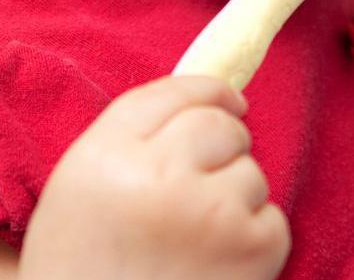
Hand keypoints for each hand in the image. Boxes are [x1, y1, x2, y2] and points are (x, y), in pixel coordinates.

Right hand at [20, 74, 288, 279]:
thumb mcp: (81, 191)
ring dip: (235, 199)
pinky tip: (216, 268)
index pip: (175, 92)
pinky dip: (255, 240)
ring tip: (194, 245)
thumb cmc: (84, 271)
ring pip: (251, 171)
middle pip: (219, 124)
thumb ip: (132, 137)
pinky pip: (273, 217)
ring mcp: (210, 212)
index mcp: (105, 156)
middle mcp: (159, 175)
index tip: (227, 102)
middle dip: (222, 147)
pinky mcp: (252, 249)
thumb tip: (213, 96)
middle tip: (195, 193)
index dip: (208, 93)